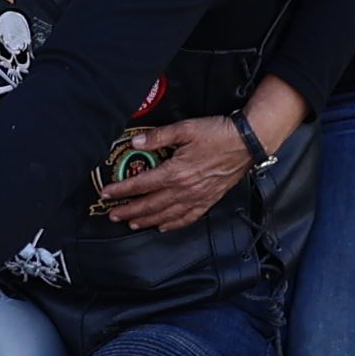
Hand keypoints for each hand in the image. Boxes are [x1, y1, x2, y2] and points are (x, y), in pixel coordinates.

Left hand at [91, 114, 256, 233]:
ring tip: (132, 224)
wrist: (247, 143)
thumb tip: (136, 143)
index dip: (122, 190)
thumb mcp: (185, 128)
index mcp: (175, 172)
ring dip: (147, 221)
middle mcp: (184, 190)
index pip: (141, 184)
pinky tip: (163, 227)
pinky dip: (173, 225)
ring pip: (166, 215)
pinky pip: (188, 218)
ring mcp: (197, 198)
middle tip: (113, 215)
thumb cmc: (217, 134)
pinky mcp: (208, 200)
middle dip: (129, 211)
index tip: (106, 194)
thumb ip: (159, 136)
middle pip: (150, 205)